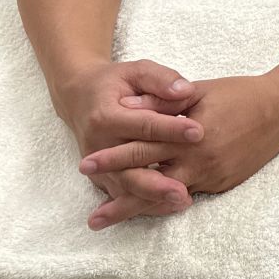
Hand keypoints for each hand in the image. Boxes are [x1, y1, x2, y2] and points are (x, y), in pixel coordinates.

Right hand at [52, 59, 202, 225]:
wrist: (80, 97)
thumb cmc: (115, 83)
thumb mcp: (136, 71)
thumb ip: (160, 79)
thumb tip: (184, 91)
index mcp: (106, 116)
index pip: (143, 125)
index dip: (171, 129)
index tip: (199, 132)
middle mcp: (98, 145)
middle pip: (129, 168)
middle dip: (157, 181)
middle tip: (185, 190)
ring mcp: (98, 166)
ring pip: (126, 187)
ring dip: (152, 199)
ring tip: (182, 202)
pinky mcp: (101, 178)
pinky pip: (122, 194)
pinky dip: (144, 204)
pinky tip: (167, 208)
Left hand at [78, 74, 278, 227]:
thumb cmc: (240, 94)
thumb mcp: (200, 91)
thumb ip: (163, 102)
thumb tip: (130, 107)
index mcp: (190, 136)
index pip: (143, 150)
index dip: (114, 159)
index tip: (87, 166)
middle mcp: (199, 162)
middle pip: (151, 185)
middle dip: (120, 200)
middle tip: (92, 218)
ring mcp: (213, 177)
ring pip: (169, 197)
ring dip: (141, 208)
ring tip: (112, 220)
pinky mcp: (225, 184)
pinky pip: (192, 193)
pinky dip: (169, 199)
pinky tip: (153, 204)